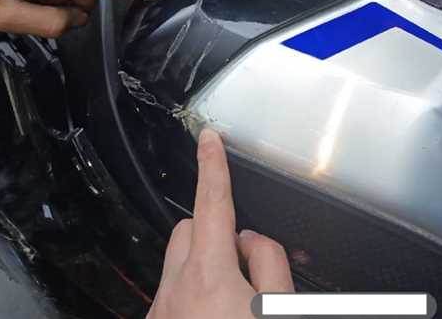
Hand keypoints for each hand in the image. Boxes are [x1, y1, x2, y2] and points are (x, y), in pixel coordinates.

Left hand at [147, 129, 293, 318]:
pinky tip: (216, 314)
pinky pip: (173, 292)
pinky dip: (194, 292)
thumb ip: (271, 262)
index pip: (211, 202)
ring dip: (205, 265)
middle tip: (248, 266)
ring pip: (180, 263)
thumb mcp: (279, 305)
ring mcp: (162, 310)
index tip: (208, 139)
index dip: (212, 164)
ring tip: (234, 298)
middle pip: (190, 230)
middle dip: (216, 234)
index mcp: (209, 275)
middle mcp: (176, 289)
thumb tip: (254, 240)